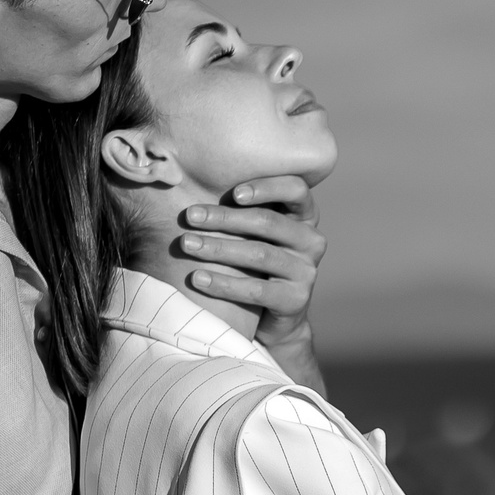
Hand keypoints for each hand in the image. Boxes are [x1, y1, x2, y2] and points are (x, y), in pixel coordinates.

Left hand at [181, 175, 325, 389]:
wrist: (272, 317)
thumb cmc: (254, 264)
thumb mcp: (254, 233)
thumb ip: (238, 208)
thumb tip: (183, 177)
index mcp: (304, 217)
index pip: (296, 190)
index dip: (267, 188)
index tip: (234, 193)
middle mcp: (310, 241)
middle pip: (268, 222)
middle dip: (225, 218)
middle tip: (190, 216)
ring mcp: (306, 272)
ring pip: (260, 254)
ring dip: (219, 248)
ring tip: (186, 245)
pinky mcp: (296, 300)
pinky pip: (257, 290)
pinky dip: (224, 283)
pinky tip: (197, 278)